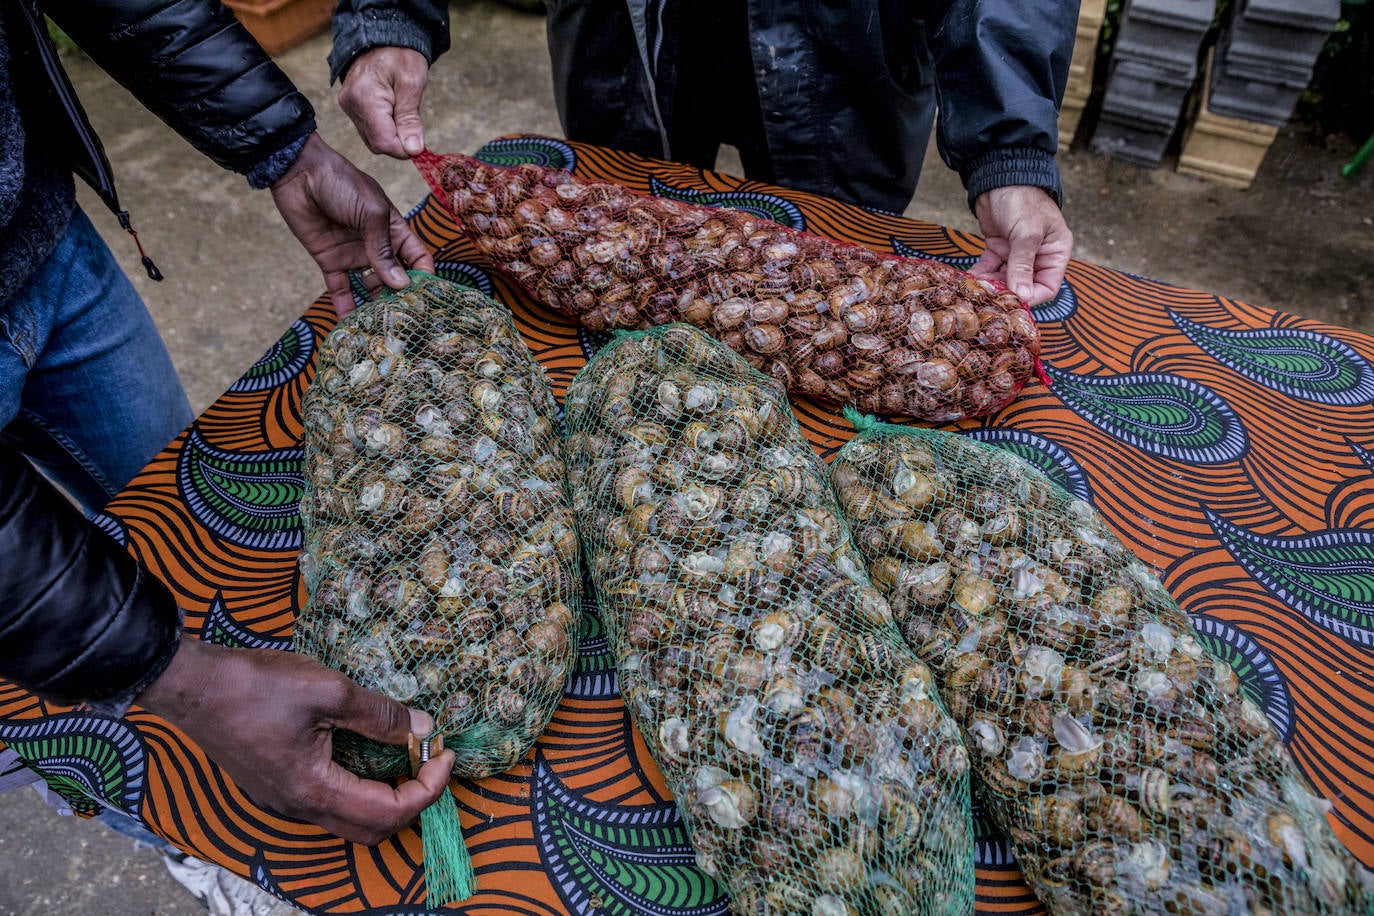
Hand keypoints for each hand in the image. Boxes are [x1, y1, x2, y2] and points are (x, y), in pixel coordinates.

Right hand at [137, 636, 454, 844]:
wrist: (191, 685)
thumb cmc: (255, 686)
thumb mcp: (329, 690)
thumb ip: (379, 714)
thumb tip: (423, 727)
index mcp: (313, 790)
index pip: (389, 811)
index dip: (428, 787)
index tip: (445, 753)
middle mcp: (298, 806)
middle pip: (371, 828)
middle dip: (413, 801)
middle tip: (432, 762)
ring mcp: (283, 799)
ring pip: (348, 820)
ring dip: (386, 797)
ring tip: (407, 756)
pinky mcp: (274, 785)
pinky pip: (327, 802)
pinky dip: (360, 787)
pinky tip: (368, 752)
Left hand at [270, 132, 434, 314]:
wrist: (298, 174)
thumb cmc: (342, 184)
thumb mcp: (371, 213)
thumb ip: (383, 249)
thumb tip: (401, 283)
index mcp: (394, 230)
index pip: (417, 258)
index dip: (423, 277)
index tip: (425, 298)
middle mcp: (377, 245)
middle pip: (395, 277)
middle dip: (401, 297)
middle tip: (405, 320)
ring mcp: (354, 255)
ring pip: (370, 287)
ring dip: (376, 306)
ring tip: (381, 327)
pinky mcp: (330, 261)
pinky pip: (341, 289)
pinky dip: (345, 306)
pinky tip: (351, 325)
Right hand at [338, 47, 430, 159]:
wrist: (383, 37)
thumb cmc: (401, 55)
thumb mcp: (412, 84)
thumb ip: (411, 120)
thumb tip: (414, 150)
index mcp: (364, 98)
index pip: (383, 142)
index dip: (404, 149)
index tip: (420, 143)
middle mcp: (351, 105)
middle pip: (377, 144)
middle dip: (399, 141)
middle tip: (413, 124)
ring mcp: (348, 107)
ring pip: (373, 139)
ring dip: (393, 134)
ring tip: (403, 111)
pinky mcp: (351, 107)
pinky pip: (369, 129)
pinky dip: (385, 127)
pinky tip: (394, 111)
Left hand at [971, 186, 1073, 306]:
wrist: (998, 176)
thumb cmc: (1022, 199)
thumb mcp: (1026, 233)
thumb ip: (1023, 265)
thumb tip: (1022, 296)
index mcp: (1056, 251)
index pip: (1048, 286)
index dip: (1032, 297)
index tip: (1015, 303)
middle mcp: (1039, 255)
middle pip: (1025, 285)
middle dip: (1008, 292)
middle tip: (991, 297)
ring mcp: (1017, 252)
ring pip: (1005, 279)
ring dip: (992, 285)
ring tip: (978, 288)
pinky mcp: (999, 248)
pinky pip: (990, 268)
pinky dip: (981, 274)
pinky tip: (970, 279)